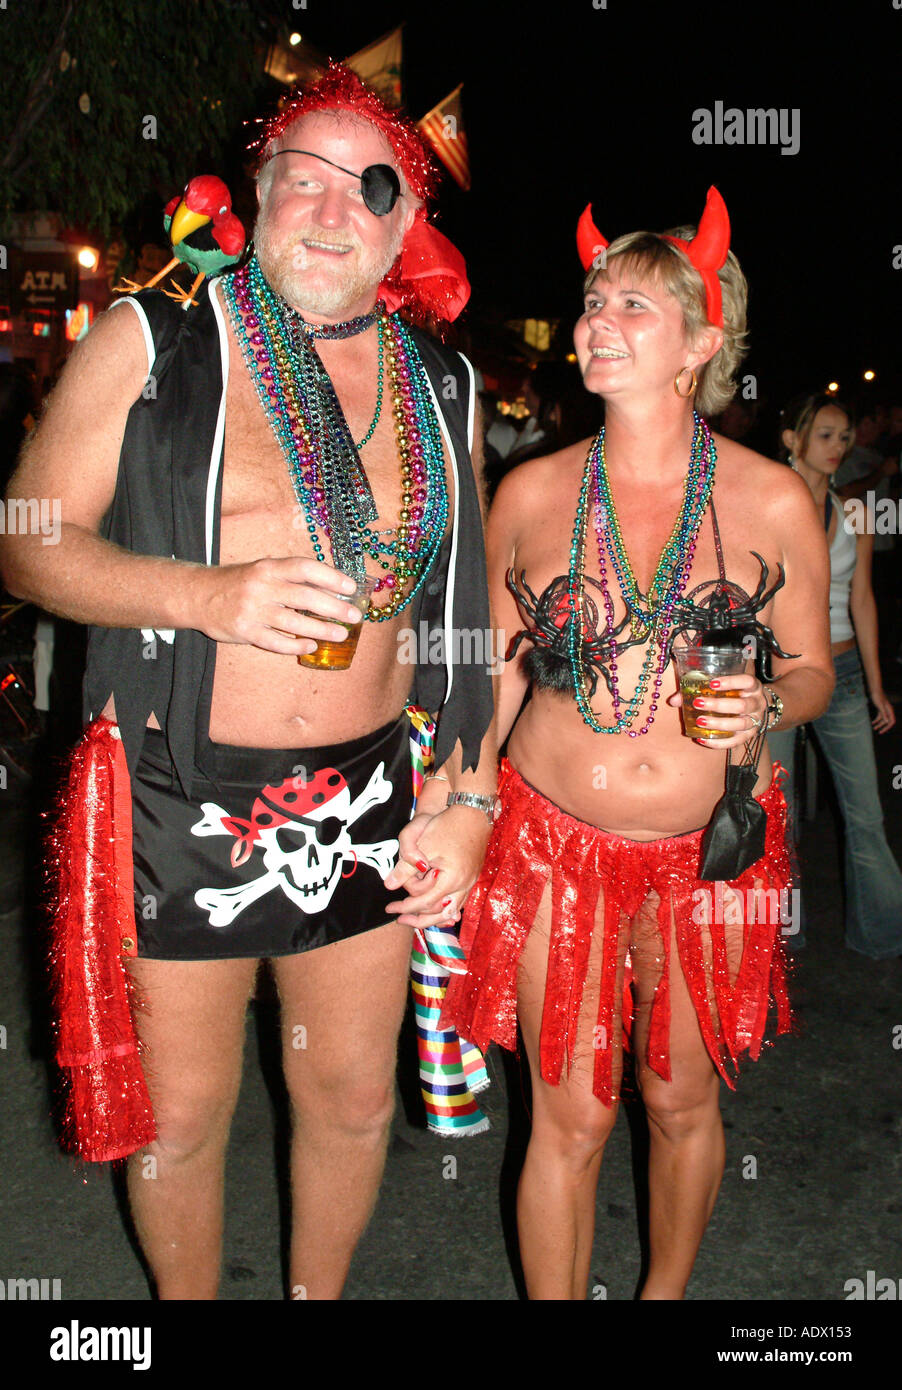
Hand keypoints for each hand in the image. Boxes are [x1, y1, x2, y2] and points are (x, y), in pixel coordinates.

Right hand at [197, 557, 362, 655]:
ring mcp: (253, 610)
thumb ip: (290, 578)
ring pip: (294, 622)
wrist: (198, 595)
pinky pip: (276, 642)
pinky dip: (295, 645)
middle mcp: (262, 587)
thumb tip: (329, 589)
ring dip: (321, 629)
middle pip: (305, 597)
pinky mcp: (245, 632)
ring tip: (340, 634)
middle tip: (353, 616)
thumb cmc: (238, 583)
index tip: (350, 587)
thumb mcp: (262, 571)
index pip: (305, 568)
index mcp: (269, 567)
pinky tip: (311, 646)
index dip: (331, 577)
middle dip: (334, 607)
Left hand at [383, 805, 492, 928]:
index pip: (425, 903)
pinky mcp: (472, 876)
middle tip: (400, 919)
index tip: (390, 908)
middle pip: (440, 914)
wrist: (473, 812)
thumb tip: (389, 886)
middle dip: (419, 919)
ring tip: (415, 917)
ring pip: (451, 910)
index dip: (405, 908)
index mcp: (451, 880)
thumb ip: (405, 868)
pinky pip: (458, 900)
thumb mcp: (423, 846)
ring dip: (433, 916)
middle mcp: (464, 885)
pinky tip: (435, 906)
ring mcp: (471, 882)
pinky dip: (445, 906)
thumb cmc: (447, 826)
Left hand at [666, 672, 767, 749]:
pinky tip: (702, 739)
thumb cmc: (734, 694)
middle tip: (698, 703)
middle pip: (742, 705)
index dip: (731, 682)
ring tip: (700, 721)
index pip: (747, 681)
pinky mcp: (749, 736)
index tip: (712, 684)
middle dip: (719, 705)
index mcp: (753, 687)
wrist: (754, 709)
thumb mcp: (722, 687)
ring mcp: (755, 721)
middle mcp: (757, 703)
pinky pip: (735, 742)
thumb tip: (674, 701)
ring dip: (718, 723)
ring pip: (740, 724)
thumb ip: (699, 689)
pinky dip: (718, 742)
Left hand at [870, 688, 895, 732]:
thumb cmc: (877, 697)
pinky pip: (879, 716)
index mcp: (890, 710)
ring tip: (873, 728)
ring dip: (879, 724)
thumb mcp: (880, 706)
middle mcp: (888, 710)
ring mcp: (884, 709)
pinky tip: (872, 723)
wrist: (874, 690)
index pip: (891, 721)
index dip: (887, 727)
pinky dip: (876, 720)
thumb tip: (887, 722)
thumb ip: (883, 714)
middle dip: (883, 727)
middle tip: (878, 732)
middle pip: (887, 721)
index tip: (882, 731)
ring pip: (883, 719)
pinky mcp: (880, 708)